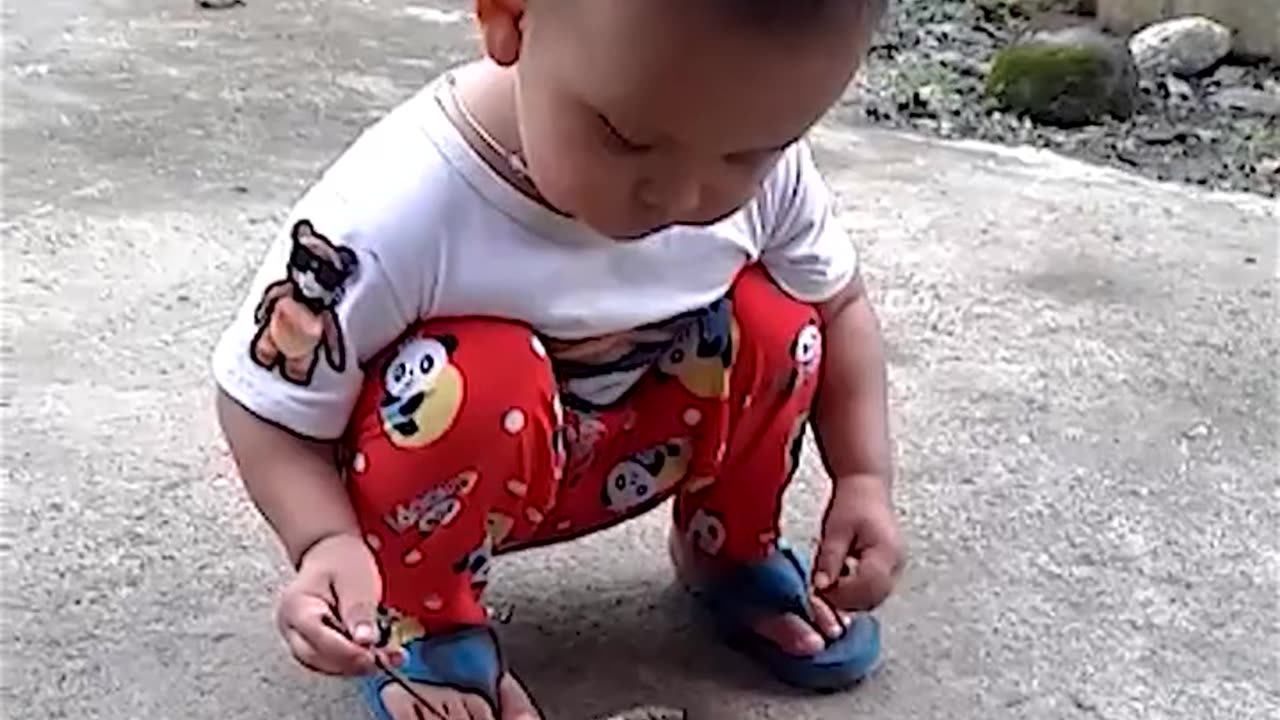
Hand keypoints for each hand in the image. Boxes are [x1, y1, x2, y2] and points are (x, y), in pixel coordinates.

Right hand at [276, 533, 403, 675]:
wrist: (331, 552)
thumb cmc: (341, 560)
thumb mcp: (355, 578)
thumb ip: (359, 609)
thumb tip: (364, 640)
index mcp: (296, 606)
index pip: (317, 637)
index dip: (346, 651)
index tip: (372, 655)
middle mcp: (291, 628)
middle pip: (318, 658)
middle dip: (352, 663)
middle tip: (383, 658)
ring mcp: (299, 638)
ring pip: (325, 665)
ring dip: (356, 666)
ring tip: (386, 657)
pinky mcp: (313, 645)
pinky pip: (331, 661)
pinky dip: (354, 661)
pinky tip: (376, 655)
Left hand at [812, 474, 904, 611]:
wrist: (866, 486)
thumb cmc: (852, 502)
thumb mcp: (835, 530)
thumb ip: (829, 559)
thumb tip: (821, 588)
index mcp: (886, 552)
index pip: (868, 589)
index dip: (842, 595)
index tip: (820, 589)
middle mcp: (896, 565)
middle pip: (872, 600)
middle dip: (845, 600)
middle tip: (821, 587)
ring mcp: (895, 569)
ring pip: (872, 599)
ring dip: (849, 597)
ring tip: (830, 579)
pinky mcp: (889, 570)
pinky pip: (872, 591)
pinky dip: (855, 591)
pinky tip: (840, 577)